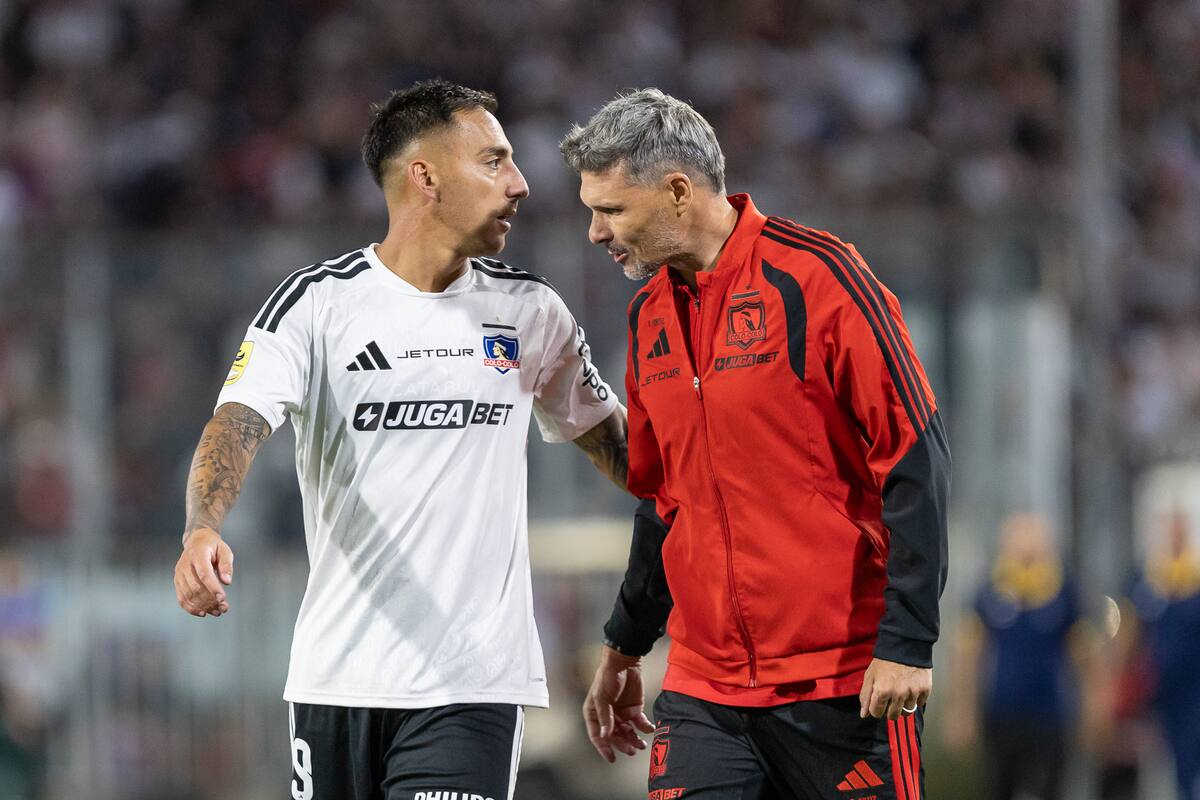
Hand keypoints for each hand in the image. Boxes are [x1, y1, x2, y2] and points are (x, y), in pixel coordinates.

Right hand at [174, 528, 233, 616]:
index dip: (213, 588)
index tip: (223, 598)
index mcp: (198, 554)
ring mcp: (179, 573)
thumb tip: (227, 582)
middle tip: (224, 608)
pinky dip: (191, 607)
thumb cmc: (213, 546)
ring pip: (188, 594)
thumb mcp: (225, 550)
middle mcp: (185, 564)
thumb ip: (226, 565)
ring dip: (202, 606)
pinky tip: (202, 613)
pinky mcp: (177, 581)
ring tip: (217, 612)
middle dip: (210, 600)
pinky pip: (181, 597)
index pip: (204, 574)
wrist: (197, 541)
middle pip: (196, 587)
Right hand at [582, 645, 656, 761]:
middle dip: (623, 744)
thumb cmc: (607, 677)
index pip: (597, 735)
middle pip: (614, 736)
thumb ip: (604, 717)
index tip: (612, 758)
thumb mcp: (601, 697)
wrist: (625, 662)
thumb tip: (605, 736)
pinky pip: (640, 723)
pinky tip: (649, 729)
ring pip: (627, 732)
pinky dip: (645, 728)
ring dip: (634, 740)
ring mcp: (621, 713)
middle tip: (631, 750)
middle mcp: (607, 717)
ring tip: (641, 745)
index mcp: (594, 714)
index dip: (604, 748)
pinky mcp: (635, 709)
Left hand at [859, 657, 931, 719]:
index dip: (875, 709)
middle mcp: (898, 695)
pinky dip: (915, 700)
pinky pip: (920, 704)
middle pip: (893, 716)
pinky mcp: (925, 690)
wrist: (905, 645)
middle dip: (889, 711)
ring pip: (907, 712)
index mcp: (882, 691)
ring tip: (900, 693)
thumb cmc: (885, 660)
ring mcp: (913, 693)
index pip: (877, 713)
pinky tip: (910, 690)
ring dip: (903, 706)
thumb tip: (864, 715)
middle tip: (889, 700)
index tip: (878, 703)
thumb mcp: (870, 675)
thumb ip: (866, 696)